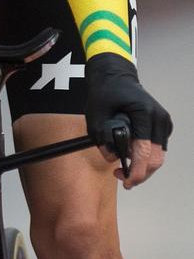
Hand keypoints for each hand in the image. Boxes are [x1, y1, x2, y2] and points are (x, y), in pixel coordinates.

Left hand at [85, 54, 172, 188]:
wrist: (115, 76)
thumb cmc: (106, 91)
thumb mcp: (96, 115)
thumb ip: (101, 138)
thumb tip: (111, 158)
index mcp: (145, 113)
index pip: (145, 152)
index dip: (136, 171)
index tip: (127, 182)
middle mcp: (158, 118)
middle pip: (156, 158)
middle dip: (140, 173)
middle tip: (122, 178)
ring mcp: (163, 122)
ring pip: (158, 156)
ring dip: (143, 167)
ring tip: (123, 169)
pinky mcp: (162, 126)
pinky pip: (157, 149)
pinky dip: (146, 157)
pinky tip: (131, 158)